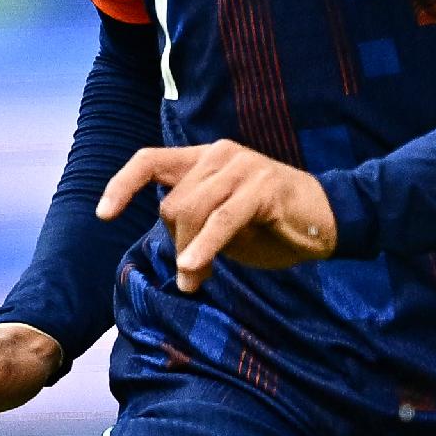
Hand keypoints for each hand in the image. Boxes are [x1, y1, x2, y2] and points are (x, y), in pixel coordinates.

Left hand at [97, 142, 336, 293]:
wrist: (331, 220)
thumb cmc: (276, 224)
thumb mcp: (227, 227)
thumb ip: (197, 229)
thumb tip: (178, 260)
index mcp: (206, 159)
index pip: (150, 161)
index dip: (122, 185)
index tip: (104, 214)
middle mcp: (220, 155)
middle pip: (172, 203)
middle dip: (176, 243)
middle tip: (192, 276)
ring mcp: (243, 167)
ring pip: (191, 211)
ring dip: (189, 252)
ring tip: (196, 280)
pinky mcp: (263, 187)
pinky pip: (221, 220)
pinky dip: (204, 247)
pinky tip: (194, 269)